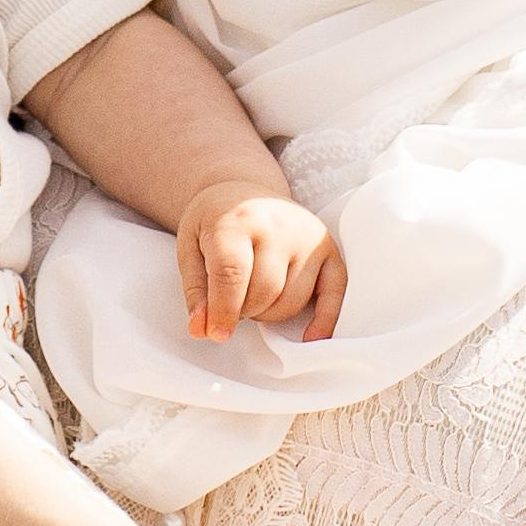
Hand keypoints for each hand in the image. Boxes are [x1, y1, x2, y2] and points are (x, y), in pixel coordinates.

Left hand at [178, 182, 346, 343]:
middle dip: (245, 311)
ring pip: (293, 299)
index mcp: (237, 221)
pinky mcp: (328, 248)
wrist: (244, 189)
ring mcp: (307, 236)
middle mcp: (278, 226)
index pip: (232, 273)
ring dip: (270, 313)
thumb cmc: (216, 222)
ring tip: (254, 296)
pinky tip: (311, 337)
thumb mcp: (190, 247)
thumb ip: (196, 290)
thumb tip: (201, 330)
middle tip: (232, 303)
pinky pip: (335, 291)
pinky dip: (325, 319)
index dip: (223, 310)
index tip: (216, 333)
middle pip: (265, 291)